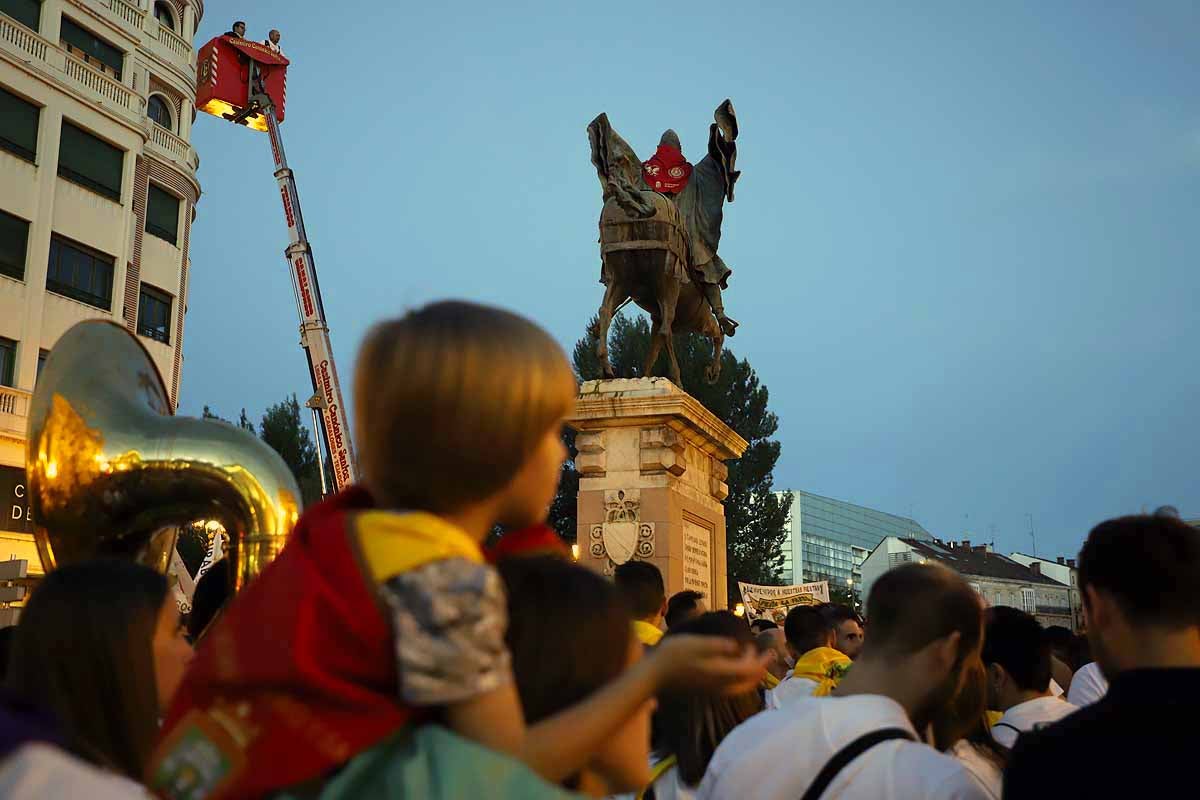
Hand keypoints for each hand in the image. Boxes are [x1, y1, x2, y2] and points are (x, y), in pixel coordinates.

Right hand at [647, 634, 766, 694]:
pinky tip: (735, 665)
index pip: (750, 670)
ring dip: (751, 673)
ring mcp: (713, 689)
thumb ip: (719, 645)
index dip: (762, 660)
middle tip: (767, 654)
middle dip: (760, 668)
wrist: (654, 676)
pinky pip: (732, 687)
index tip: (770, 649)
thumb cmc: (674, 656)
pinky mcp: (706, 689)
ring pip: (741, 686)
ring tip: (753, 658)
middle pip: (748, 682)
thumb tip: (737, 646)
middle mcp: (720, 685)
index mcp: (721, 673)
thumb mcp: (697, 644)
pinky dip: (740, 677)